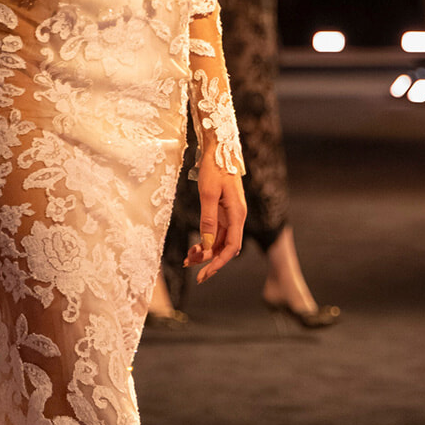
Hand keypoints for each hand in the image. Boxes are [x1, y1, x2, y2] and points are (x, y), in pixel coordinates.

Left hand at [185, 156, 245, 284]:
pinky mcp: (223, 211)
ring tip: (187, 260)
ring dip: (205, 252)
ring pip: (219, 241)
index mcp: (237, 214)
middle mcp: (236, 217)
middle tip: (190, 269)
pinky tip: (194, 247)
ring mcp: (230, 214)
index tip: (204, 274)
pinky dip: (206, 241)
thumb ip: (208, 220)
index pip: (232, 247)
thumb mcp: (208, 194)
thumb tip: (207, 245)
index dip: (218, 263)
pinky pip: (216, 232)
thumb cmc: (214, 169)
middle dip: (209, 260)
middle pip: (225, 247)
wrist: (219, 149)